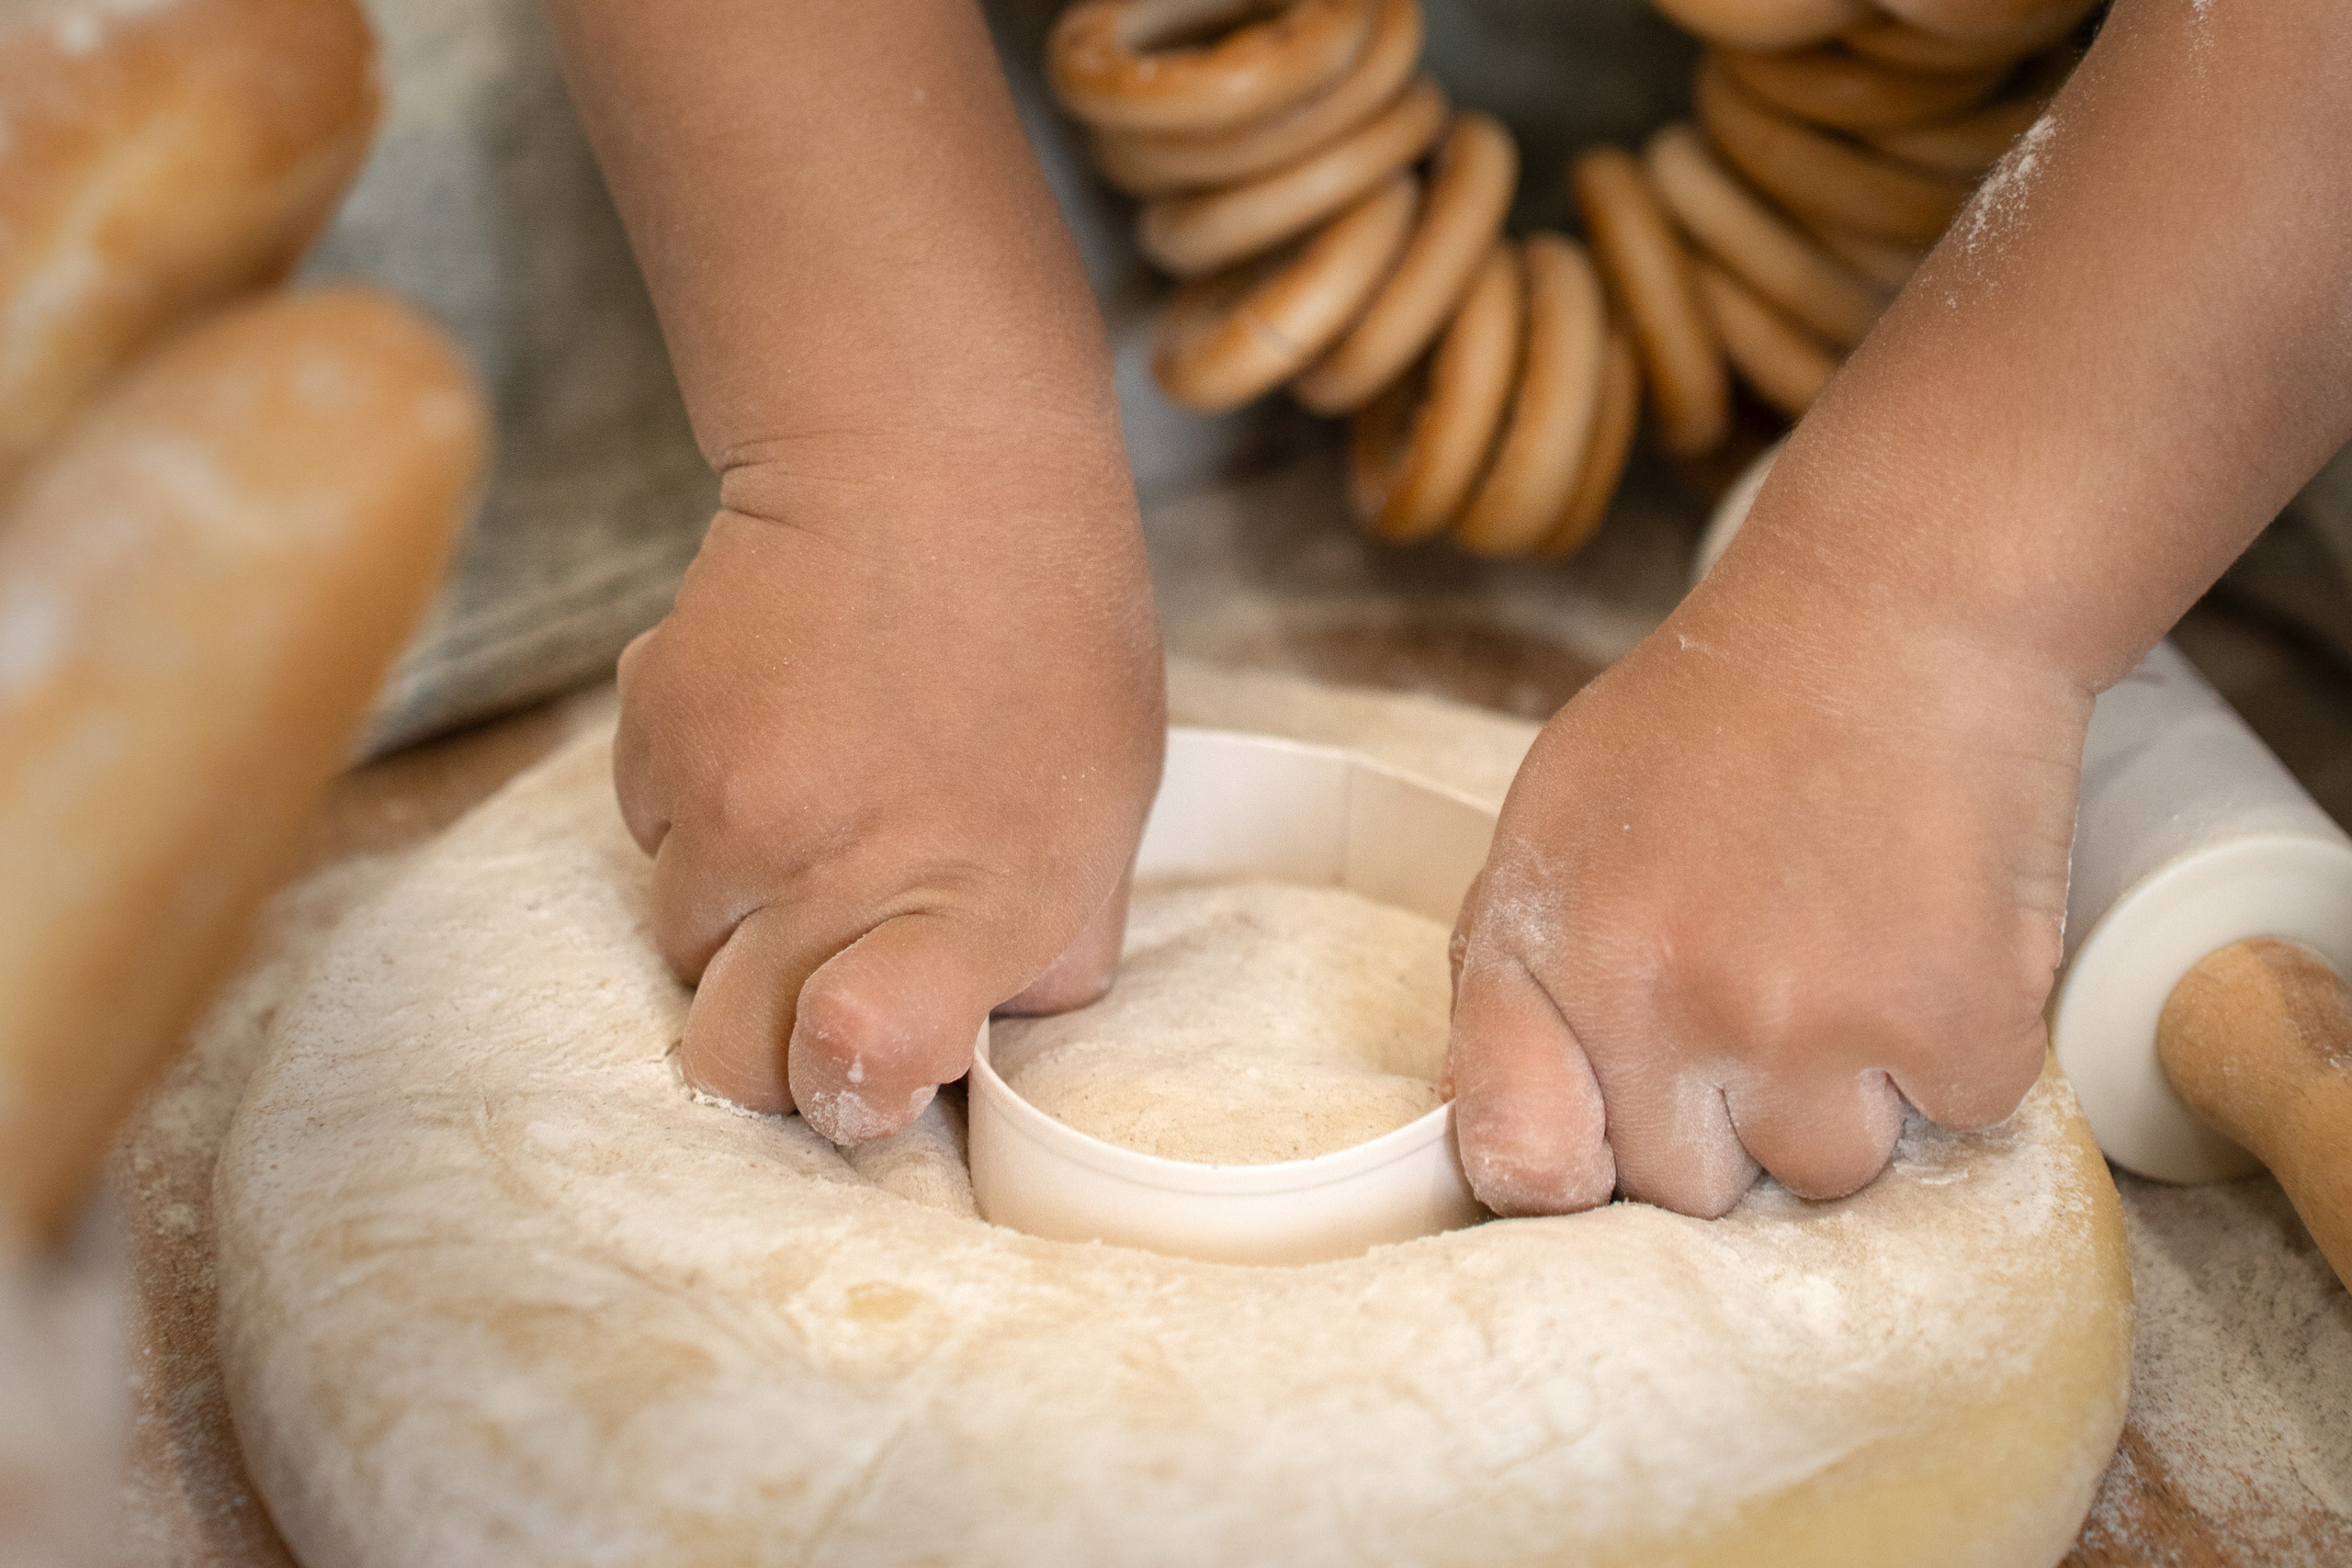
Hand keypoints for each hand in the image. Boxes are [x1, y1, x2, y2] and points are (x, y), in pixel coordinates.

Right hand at [615, 431, 1162, 1141]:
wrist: (933, 460)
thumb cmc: (1048, 636)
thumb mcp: (1104, 811)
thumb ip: (1042, 947)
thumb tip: (966, 1040)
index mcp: (983, 894)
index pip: (860, 1056)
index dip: (846, 1095)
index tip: (859, 1069)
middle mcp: (841, 860)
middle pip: (730, 1058)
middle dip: (769, 1039)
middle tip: (829, 954)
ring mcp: (732, 800)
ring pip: (681, 947)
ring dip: (737, 914)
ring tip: (816, 809)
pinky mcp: (655, 733)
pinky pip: (648, 836)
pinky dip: (696, 814)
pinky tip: (772, 734)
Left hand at [1445, 577, 2088, 1216]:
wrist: (1893, 609)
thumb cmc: (1718, 714)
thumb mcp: (1553, 819)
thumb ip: (1515, 975)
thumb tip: (1516, 1131)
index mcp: (1548, 955)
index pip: (1521, 1167)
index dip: (1576, 1172)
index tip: (1617, 1140)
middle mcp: (1663, 1006)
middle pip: (1688, 1190)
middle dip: (1726, 1119)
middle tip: (1766, 990)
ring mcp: (1808, 1023)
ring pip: (1827, 1172)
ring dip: (1852, 1094)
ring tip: (1851, 956)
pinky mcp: (1953, 1023)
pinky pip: (1958, 1116)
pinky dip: (1963, 1048)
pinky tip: (1932, 935)